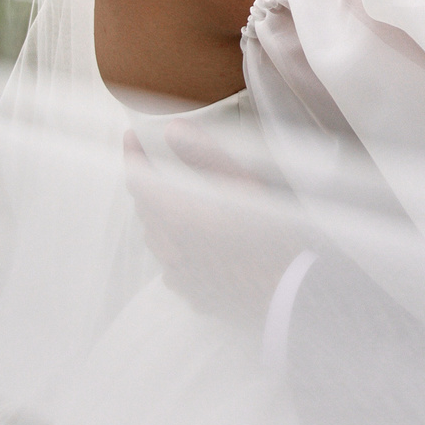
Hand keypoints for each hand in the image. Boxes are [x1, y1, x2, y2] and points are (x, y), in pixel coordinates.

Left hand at [123, 127, 304, 328]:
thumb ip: (204, 155)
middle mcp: (171, 249)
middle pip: (146, 210)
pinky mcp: (194, 296)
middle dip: (150, 185)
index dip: (132, 155)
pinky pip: (173, 267)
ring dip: (162, 218)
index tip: (132, 136)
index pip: (138, 180)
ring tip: (182, 204)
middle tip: (162, 167)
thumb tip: (172, 129)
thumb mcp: (244, 185)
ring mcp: (181, 277)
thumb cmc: (273, 235)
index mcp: (177, 218)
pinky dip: (178, 249)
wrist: (292, 293)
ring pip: (158, 240)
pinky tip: (199, 245)